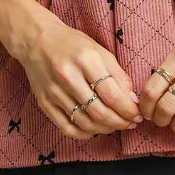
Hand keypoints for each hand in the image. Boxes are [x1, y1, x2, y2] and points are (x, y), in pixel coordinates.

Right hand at [13, 16, 143, 141]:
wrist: (36, 40)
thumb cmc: (71, 44)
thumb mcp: (99, 50)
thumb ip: (117, 75)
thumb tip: (132, 100)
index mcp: (85, 60)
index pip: (112, 94)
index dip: (128, 109)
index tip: (138, 115)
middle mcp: (68, 77)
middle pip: (99, 111)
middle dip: (120, 122)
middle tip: (130, 123)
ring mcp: (54, 92)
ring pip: (85, 122)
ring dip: (105, 128)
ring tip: (115, 125)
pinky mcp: (44, 103)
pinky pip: (67, 128)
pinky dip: (84, 134)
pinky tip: (95, 129)